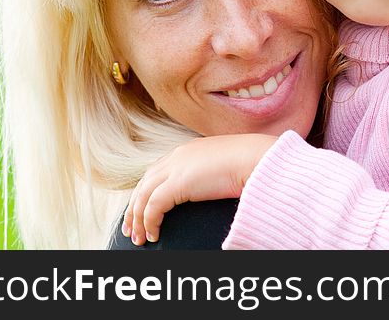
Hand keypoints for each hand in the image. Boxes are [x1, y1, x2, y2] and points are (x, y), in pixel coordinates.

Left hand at [121, 133, 276, 245]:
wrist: (257, 158)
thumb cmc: (250, 162)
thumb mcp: (226, 163)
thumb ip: (213, 171)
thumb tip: (215, 185)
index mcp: (187, 150)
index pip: (156, 170)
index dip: (146, 190)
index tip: (142, 208)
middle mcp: (177, 156)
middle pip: (144, 183)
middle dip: (134, 207)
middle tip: (131, 227)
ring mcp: (175, 169)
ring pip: (143, 196)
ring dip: (137, 219)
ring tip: (138, 238)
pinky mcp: (177, 184)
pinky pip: (153, 207)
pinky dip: (148, 222)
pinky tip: (153, 236)